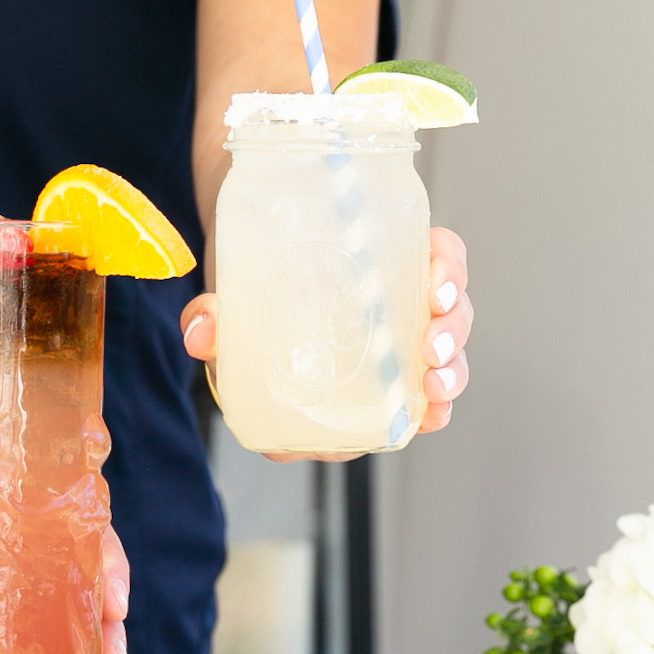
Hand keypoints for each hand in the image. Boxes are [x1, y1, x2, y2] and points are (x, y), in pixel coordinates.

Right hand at [179, 227, 472, 460]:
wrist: (254, 231)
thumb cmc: (244, 294)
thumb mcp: (222, 317)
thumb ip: (211, 329)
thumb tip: (199, 331)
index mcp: (340, 393)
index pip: (385, 422)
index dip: (412, 420)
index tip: (420, 414)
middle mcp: (378, 363)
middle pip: (428, 383)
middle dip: (445, 379)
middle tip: (431, 364)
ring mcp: (400, 321)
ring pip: (445, 334)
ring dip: (454, 330)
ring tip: (439, 310)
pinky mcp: (410, 273)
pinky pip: (442, 273)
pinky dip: (448, 271)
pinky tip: (441, 273)